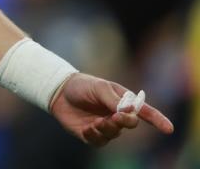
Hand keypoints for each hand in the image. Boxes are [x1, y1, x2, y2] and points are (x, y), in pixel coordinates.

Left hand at [50, 73, 173, 146]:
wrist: (58, 91)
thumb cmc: (82, 86)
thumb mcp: (99, 88)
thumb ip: (114, 100)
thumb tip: (131, 111)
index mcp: (123, 102)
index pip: (144, 112)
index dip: (157, 120)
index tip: (169, 129)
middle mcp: (116, 116)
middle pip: (129, 124)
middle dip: (124, 122)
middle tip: (115, 117)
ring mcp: (104, 126)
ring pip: (114, 134)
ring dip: (108, 129)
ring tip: (97, 121)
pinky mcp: (91, 134)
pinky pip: (99, 141)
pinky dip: (95, 135)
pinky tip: (88, 127)